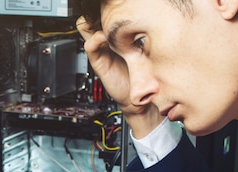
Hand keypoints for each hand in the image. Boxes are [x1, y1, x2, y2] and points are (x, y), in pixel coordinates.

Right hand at [76, 16, 163, 137]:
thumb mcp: (149, 48)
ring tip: (105, 23)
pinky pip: (90, 45)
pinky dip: (96, 39)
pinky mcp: (99, 61)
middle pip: (93, 17)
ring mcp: (102, 49)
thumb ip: (144, 33)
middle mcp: (108, 39)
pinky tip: (106, 39)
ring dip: (93, 23)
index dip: (110, 8)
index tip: (118, 4)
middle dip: (99, 12)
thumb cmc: (147, 73)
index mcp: (118, 34)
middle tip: (107, 10)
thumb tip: (152, 15)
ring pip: (86, 28)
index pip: (108, 14)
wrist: (141, 97)